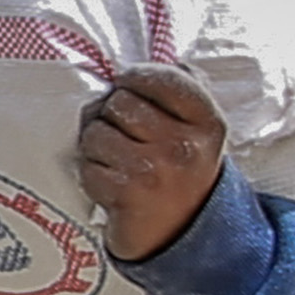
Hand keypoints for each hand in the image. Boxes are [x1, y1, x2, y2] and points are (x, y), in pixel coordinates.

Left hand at [79, 63, 234, 263]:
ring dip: (97, 148)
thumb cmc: (180, 172)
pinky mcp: (127, 195)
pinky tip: (113, 186)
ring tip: (117, 163)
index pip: (161, 76)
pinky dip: (93, 176)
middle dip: (111, 116)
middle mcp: (184, 145)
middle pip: (119, 101)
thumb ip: (179, 86)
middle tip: (124, 137)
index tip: (129, 87)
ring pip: (96, 132)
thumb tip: (142, 59)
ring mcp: (155, 170)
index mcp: (207, 121)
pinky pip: (88, 166)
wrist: (181, 235)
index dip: (134, 78)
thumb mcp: (197, 127)